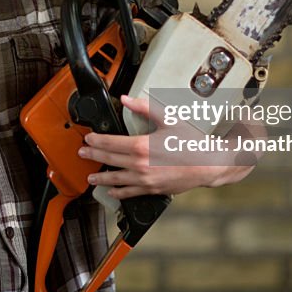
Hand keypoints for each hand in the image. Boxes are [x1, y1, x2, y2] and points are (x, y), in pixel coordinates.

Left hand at [78, 95, 260, 199]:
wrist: (208, 164)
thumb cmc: (191, 142)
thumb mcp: (168, 118)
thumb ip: (145, 108)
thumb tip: (127, 99)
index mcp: (141, 146)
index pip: (110, 142)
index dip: (96, 140)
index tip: (88, 138)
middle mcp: (140, 165)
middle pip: (109, 159)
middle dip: (93, 155)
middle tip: (83, 153)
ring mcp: (145, 179)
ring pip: (116, 179)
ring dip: (101, 177)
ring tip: (91, 176)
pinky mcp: (152, 189)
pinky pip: (130, 192)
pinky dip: (118, 192)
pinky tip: (112, 191)